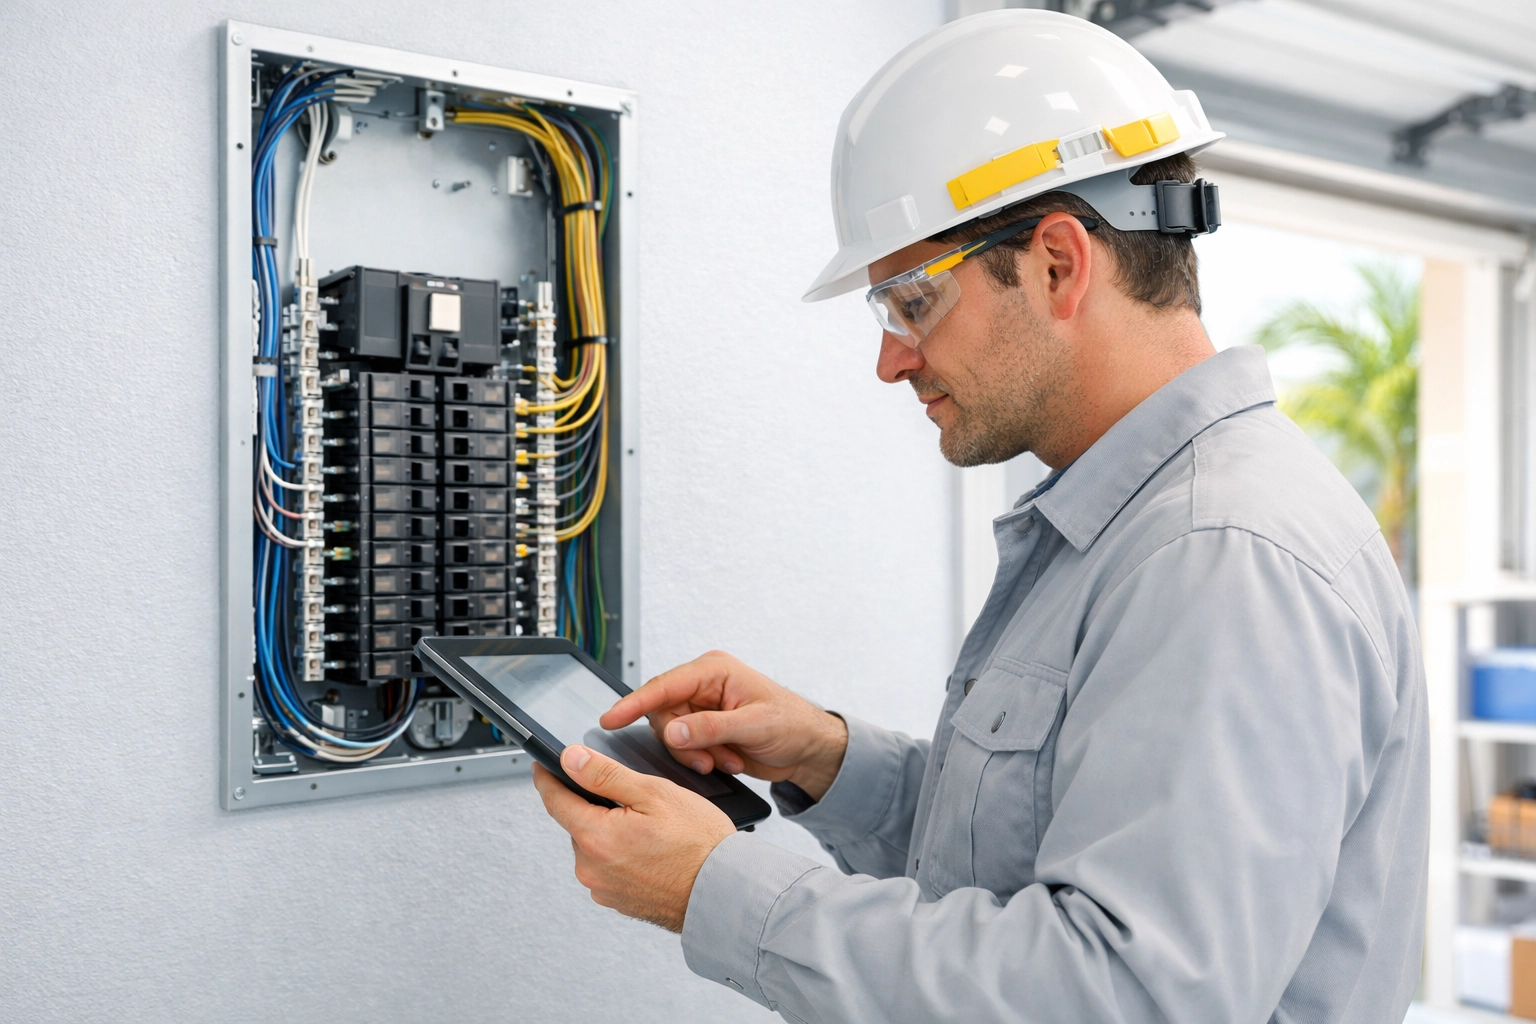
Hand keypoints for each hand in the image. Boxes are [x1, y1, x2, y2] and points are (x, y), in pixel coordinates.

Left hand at [532, 744, 736, 932]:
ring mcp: (603, 889)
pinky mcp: (617, 901)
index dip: (549, 777)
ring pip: (595, 845)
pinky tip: (653, 851)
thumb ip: (605, 774)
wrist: (723, 891)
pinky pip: (609, 867)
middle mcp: (591, 868)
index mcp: (595, 837)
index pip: (555, 800)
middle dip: (597, 806)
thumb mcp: (653, 793)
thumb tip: (570, 759)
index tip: (543, 766)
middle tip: (635, 800)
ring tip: (652, 829)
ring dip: (611, 831)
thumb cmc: (699, 844)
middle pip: (578, 822)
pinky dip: (623, 854)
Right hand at [601, 650, 848, 800]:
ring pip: (672, 734)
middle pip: (662, 714)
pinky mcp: (705, 729)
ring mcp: (703, 708)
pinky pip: (685, 747)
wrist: (809, 749)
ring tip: (725, 760)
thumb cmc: (793, 724)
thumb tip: (673, 731)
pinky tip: (729, 760)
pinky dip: (704, 759)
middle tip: (707, 760)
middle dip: (682, 743)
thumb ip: (711, 728)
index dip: (634, 703)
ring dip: (696, 754)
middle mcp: (704, 686)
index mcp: (714, 671)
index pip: (663, 685)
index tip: (610, 718)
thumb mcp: (755, 725)